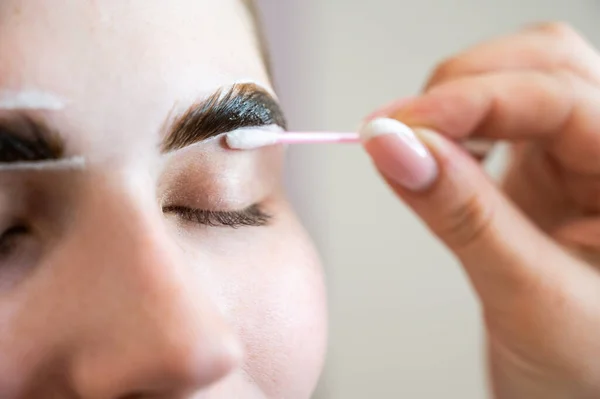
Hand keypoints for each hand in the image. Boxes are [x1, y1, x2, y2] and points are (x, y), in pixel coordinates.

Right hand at [361, 22, 599, 398]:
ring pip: (520, 80)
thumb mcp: (527, 294)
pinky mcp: (543, 172)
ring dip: (457, 101)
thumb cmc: (591, 372)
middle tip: (396, 130)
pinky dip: (455, 126)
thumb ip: (461, 214)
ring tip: (412, 142)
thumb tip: (395, 148)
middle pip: (543, 66)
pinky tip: (435, 153)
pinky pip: (497, 121)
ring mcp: (580, 159)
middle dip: (462, 89)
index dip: (471, 103)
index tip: (397, 127)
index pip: (558, 97)